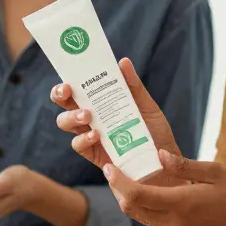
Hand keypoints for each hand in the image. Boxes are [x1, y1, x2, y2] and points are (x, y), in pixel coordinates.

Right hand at [52, 58, 181, 171]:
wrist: (165, 163)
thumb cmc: (155, 134)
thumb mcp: (148, 107)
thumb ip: (134, 87)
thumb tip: (123, 62)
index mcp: (101, 103)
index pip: (78, 89)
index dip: (67, 81)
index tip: (68, 78)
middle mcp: (92, 118)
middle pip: (65, 104)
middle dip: (60, 96)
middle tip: (67, 92)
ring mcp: (91, 136)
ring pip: (66, 124)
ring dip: (71, 117)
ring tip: (87, 115)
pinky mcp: (94, 154)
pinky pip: (79, 145)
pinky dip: (84, 138)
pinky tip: (96, 134)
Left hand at [103, 150, 225, 225]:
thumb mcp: (215, 171)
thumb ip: (183, 164)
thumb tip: (157, 154)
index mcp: (181, 204)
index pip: (135, 195)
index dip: (117, 181)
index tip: (109, 166)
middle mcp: (174, 223)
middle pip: (131, 209)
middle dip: (118, 190)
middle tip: (114, 169)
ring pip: (140, 217)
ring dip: (130, 200)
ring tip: (126, 177)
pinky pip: (153, 222)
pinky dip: (144, 207)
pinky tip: (146, 191)